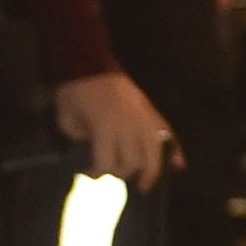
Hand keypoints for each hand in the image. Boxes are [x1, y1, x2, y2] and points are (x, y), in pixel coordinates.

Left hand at [55, 71, 177, 187]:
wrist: (88, 61)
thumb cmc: (74, 92)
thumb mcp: (66, 120)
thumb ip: (80, 140)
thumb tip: (92, 151)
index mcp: (105, 129)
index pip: (107, 164)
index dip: (97, 173)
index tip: (88, 172)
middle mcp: (128, 126)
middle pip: (132, 162)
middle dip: (120, 172)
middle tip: (111, 172)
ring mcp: (143, 117)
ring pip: (154, 152)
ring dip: (151, 171)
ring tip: (145, 184)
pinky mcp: (149, 109)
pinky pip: (167, 132)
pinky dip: (175, 149)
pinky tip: (178, 164)